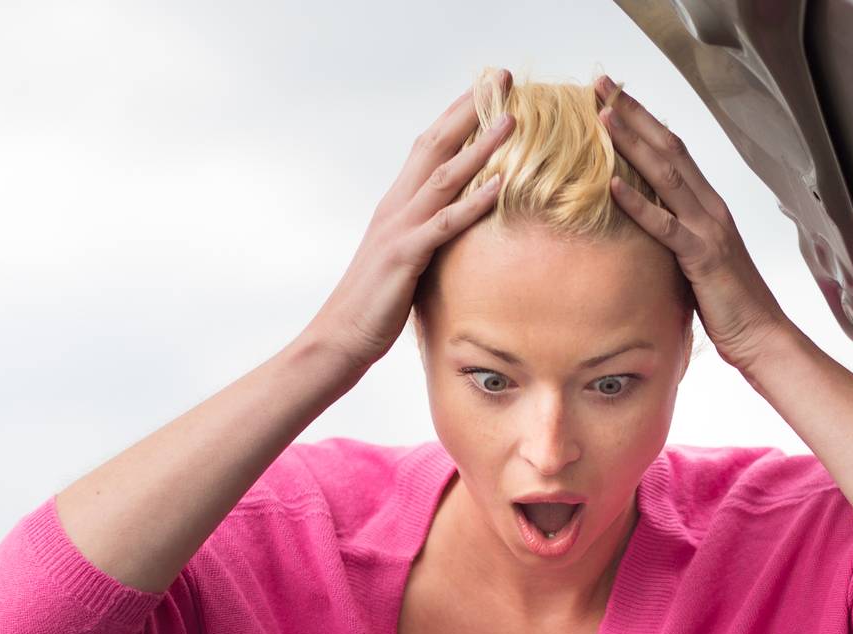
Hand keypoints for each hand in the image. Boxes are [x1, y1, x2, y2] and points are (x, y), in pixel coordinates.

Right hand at [300, 72, 515, 372]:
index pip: (428, 146)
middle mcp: (396, 206)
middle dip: (470, 109)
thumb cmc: (374, 305)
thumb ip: (424, 238)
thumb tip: (451, 233)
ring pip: (444, 176)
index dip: (457, 115)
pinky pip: (444, 224)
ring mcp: (399, 229)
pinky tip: (499, 186)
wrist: (339, 336)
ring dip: (480, 147)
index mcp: (396, 204)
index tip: (487, 88)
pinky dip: (472, 203)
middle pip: (436, 144)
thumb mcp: (402, 261)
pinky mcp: (404, 257)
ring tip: (512, 121)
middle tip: (503, 78)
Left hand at [596, 75, 793, 376]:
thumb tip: (650, 235)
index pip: (674, 152)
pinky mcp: (703, 258)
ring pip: (666, 176)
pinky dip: (638, 204)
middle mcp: (711, 209)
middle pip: (668, 149)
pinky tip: (612, 185)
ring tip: (602, 117)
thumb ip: (679, 241)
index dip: (645, 121)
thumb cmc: (731, 307)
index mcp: (709, 208)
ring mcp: (709, 230)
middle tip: (600, 84)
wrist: (762, 337)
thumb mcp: (700, 266)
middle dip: (633, 115)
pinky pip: (666, 226)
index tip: (614, 97)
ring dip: (632, 144)